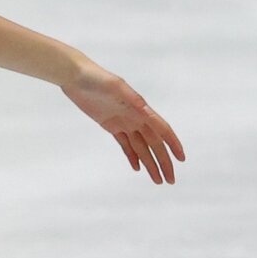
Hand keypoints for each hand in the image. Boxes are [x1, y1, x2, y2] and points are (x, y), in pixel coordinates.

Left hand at [60, 60, 184, 184]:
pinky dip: (132, 156)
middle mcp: (135, 117)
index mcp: (140, 108)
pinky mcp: (110, 125)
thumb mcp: (114, 85)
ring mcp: (123, 122)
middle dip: (163, 162)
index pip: (162, 129)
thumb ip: (130, 96)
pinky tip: (138, 168)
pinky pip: (125, 144)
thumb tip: (144, 107)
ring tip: (157, 180)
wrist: (75, 76)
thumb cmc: (95, 77)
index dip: (173, 144)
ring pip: (141, 147)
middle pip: (154, 143)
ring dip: (149, 163)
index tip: (181, 159)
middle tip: (170, 181)